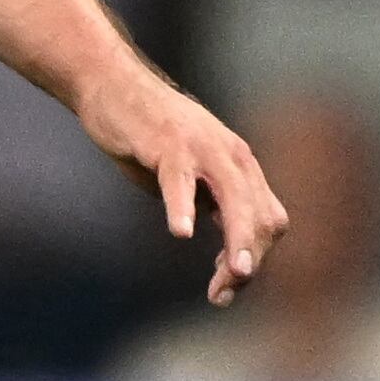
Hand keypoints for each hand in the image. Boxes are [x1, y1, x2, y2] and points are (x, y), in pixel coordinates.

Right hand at [85, 70, 287, 304]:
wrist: (113, 87)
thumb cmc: (150, 138)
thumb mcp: (191, 178)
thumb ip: (212, 207)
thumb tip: (229, 251)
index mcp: (241, 167)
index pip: (266, 220)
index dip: (254, 257)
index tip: (225, 286)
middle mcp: (231, 156)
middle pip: (259, 214)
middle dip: (249, 258)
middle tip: (224, 293)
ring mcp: (202, 147)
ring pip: (233, 197)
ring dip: (237, 238)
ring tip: (233, 273)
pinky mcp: (167, 142)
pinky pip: (179, 179)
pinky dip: (182, 206)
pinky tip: (180, 232)